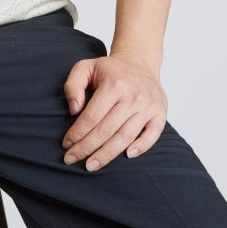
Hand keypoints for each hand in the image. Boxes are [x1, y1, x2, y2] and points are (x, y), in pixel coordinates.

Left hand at [61, 51, 167, 170]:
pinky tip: (126, 156)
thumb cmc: (110, 69)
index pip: (91, 117)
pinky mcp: (160, 113)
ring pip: (125, 137)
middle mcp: (133, 96)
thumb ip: (73, 85)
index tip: (66, 144)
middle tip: (72, 159)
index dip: (77, 133)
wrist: (139, 62)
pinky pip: (152, 135)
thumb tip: (74, 110)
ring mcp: (148, 106)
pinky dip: (141, 147)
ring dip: (107, 155)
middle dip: (86, 148)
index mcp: (114, 84)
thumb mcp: (85, 67)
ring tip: (91, 165)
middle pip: (106, 130)